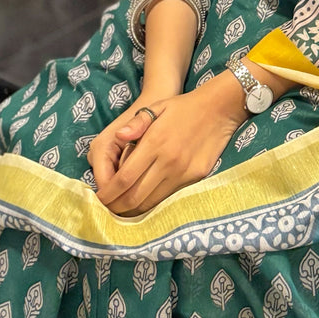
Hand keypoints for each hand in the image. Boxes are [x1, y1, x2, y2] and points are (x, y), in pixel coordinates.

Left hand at [87, 76, 247, 214]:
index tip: (99, 200)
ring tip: (123, 210)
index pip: (124, 178)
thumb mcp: (157, 107)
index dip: (109, 193)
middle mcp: (168, 161)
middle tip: (107, 210)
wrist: (220, 108)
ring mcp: (183, 172)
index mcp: (154, 143)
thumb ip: (137, 122)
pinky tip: (147, 202)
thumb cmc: (184, 107)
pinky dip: (155, 203)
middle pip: (135, 196)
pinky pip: (171, 196)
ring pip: (153, 201)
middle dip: (117, 207)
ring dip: (135, 210)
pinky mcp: (196, 177)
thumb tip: (119, 136)